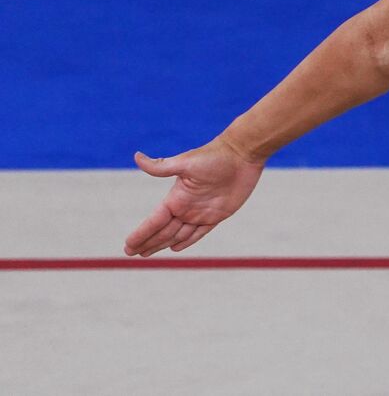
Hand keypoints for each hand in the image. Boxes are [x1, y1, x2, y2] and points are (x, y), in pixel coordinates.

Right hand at [122, 135, 265, 256]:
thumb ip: (161, 167)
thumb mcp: (186, 162)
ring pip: (178, 234)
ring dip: (162, 244)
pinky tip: (176, 247)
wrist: (242, 154)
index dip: (141, 234)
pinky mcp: (218, 214)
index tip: (127, 246)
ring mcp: (201, 212)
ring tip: (147, 253)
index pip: (154, 221)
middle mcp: (186, 206)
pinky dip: (188, 241)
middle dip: (147, 242)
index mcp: (176, 197)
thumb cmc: (214, 156)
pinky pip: (199, 232)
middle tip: (130, 254)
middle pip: (162, 231)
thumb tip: (136, 156)